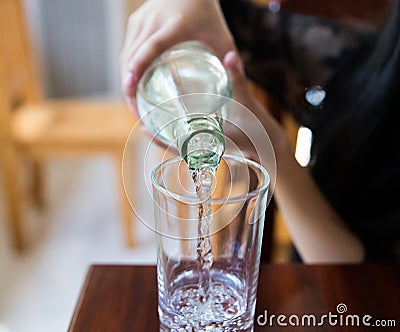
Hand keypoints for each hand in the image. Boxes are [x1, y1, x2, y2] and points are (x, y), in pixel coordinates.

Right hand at [120, 0, 235, 115]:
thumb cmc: (207, 11)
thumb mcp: (221, 34)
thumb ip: (229, 58)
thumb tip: (235, 88)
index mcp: (174, 26)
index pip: (150, 48)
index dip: (138, 67)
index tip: (131, 87)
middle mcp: (152, 22)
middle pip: (131, 57)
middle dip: (129, 87)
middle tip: (139, 113)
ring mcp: (141, 20)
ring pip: (125, 55)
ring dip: (126, 81)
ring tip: (135, 105)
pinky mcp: (135, 21)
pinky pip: (127, 49)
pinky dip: (128, 70)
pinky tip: (134, 87)